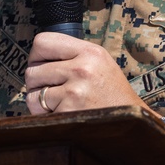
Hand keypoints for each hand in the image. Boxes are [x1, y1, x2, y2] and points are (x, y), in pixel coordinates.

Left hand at [25, 33, 140, 115]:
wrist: (133, 123)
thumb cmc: (112, 95)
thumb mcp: (99, 64)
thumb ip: (72, 56)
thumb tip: (37, 58)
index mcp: (89, 52)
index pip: (42, 42)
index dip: (36, 56)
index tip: (42, 66)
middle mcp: (82, 68)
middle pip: (32, 70)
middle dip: (37, 84)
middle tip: (53, 91)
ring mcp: (75, 91)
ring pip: (32, 93)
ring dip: (40, 102)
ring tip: (60, 104)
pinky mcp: (69, 111)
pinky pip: (39, 111)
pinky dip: (46, 116)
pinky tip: (65, 115)